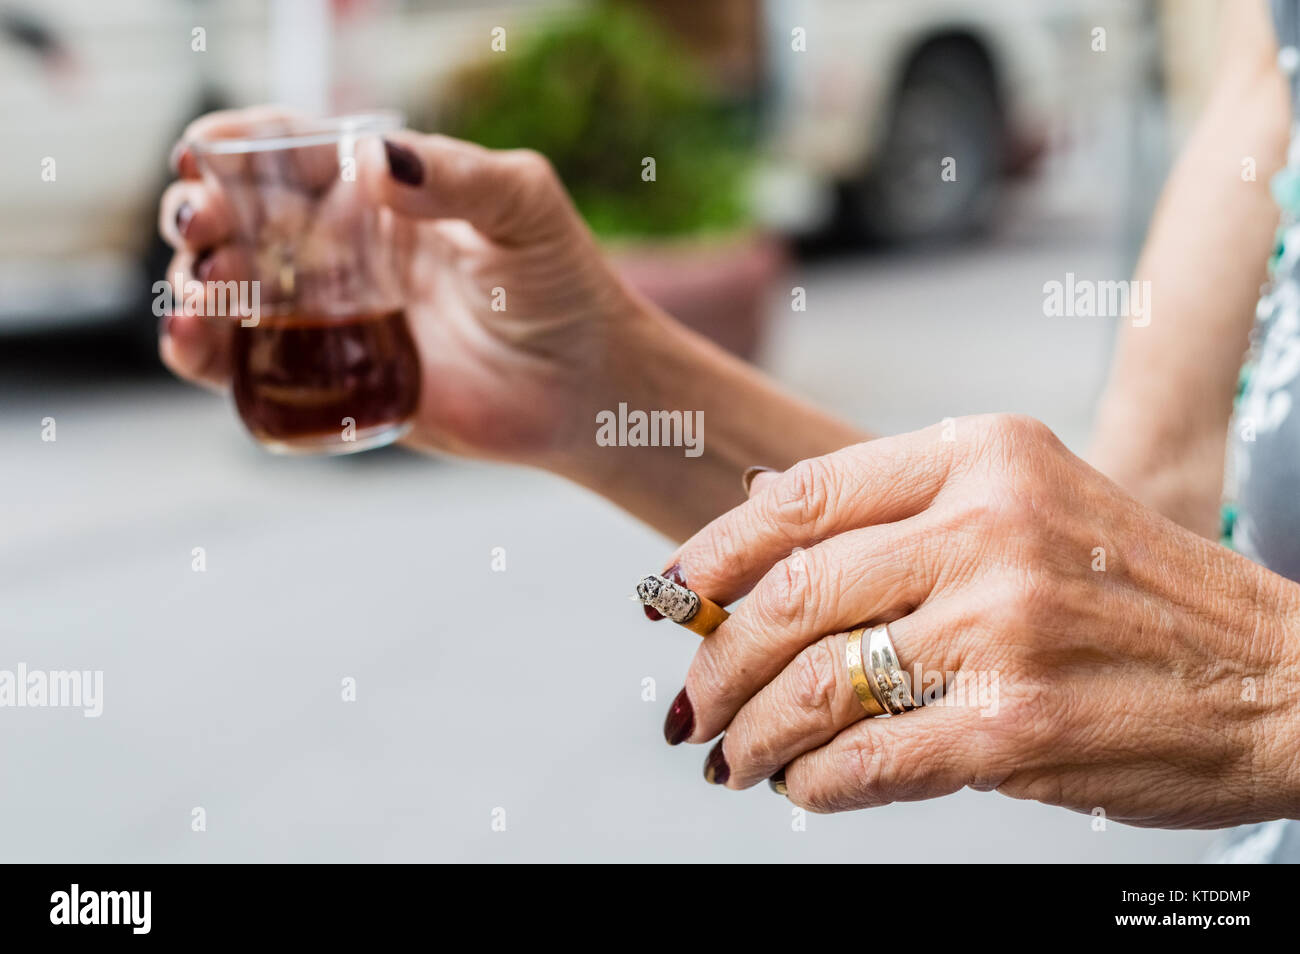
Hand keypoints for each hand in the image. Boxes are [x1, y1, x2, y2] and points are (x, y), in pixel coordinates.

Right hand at [157, 107, 649, 467]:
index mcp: (378, 191)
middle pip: (241, 218)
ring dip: (195, 283)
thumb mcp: (524, 208)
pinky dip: (205, 354)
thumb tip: (376, 159)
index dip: (236, 146)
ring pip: (231, 289)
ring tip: (204, 290)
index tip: (203, 153)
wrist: (585, 385)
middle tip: (200, 223)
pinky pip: (250, 364)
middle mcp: (341, 247)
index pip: (288, 153)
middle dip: (203, 213)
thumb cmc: (562, 284)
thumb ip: (460, 176)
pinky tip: (190, 344)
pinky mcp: (332, 378)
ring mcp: (331, 314)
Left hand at [662, 414, 1299, 827]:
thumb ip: (902, 506)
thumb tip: (758, 512)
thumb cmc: (1135, 592)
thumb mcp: (1031, 500)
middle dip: (719, 662)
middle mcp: (986, 526)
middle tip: (689, 705)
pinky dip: (814, 781)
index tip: (666, 598)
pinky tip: (802, 786)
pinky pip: (868, 758)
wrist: (1277, 678)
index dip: (712, 554)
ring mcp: (1001, 625)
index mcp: (980, 455)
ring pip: (816, 683)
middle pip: (793, 596)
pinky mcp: (1015, 726)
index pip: (801, 496)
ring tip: (733, 758)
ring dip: (754, 733)